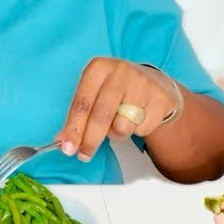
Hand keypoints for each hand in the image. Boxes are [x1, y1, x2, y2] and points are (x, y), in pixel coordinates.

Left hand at [54, 57, 175, 160]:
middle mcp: (120, 71)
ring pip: (122, 126)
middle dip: (90, 140)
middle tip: (84, 155)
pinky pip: (141, 129)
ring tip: (121, 122)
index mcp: (98, 67)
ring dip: (117, 134)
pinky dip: (137, 130)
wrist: (156, 84)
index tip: (67, 148)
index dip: (74, 128)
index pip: (82, 103)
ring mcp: (142, 83)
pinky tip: (139, 117)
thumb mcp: (95, 94)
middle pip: (101, 115)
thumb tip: (64, 141)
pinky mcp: (160, 98)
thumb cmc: (118, 91)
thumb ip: (79, 115)